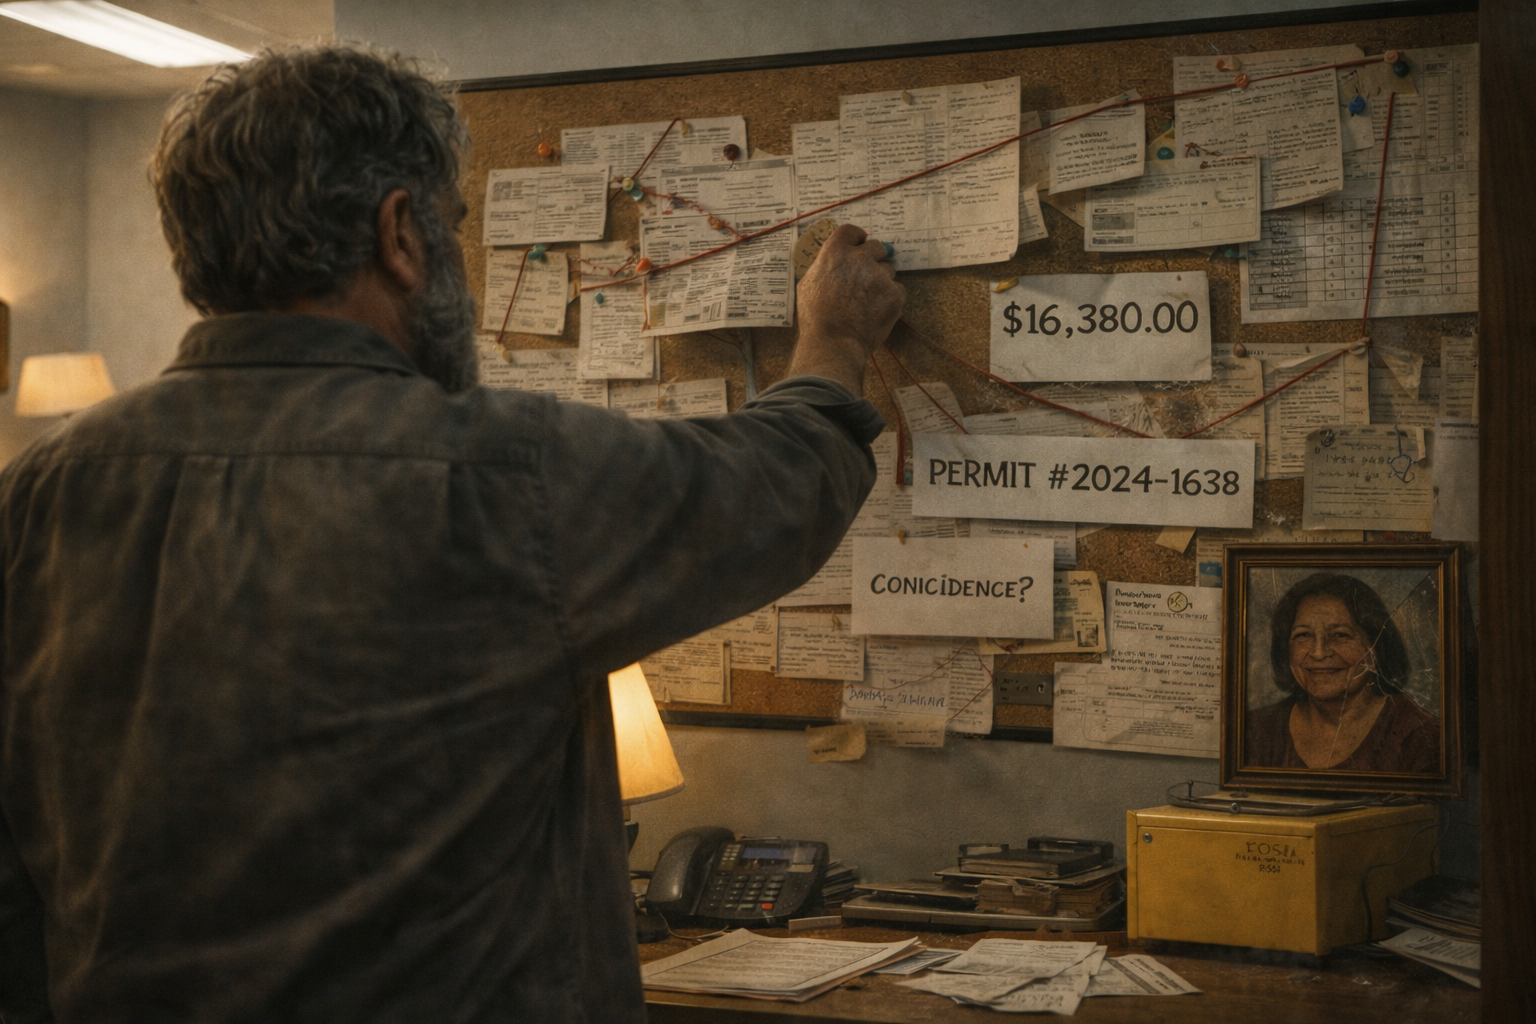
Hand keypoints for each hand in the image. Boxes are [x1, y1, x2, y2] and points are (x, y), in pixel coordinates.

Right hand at [786, 224, 905, 391]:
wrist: (833, 341)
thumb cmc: (815, 317)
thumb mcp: (807, 284)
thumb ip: (823, 267)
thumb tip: (832, 263)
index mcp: (835, 252)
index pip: (850, 231)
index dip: (856, 237)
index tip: (859, 243)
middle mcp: (860, 258)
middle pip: (876, 247)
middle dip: (873, 258)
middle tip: (867, 274)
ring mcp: (880, 275)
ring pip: (887, 270)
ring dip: (881, 280)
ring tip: (869, 300)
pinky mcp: (894, 293)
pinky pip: (897, 290)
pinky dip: (890, 298)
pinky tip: (877, 311)